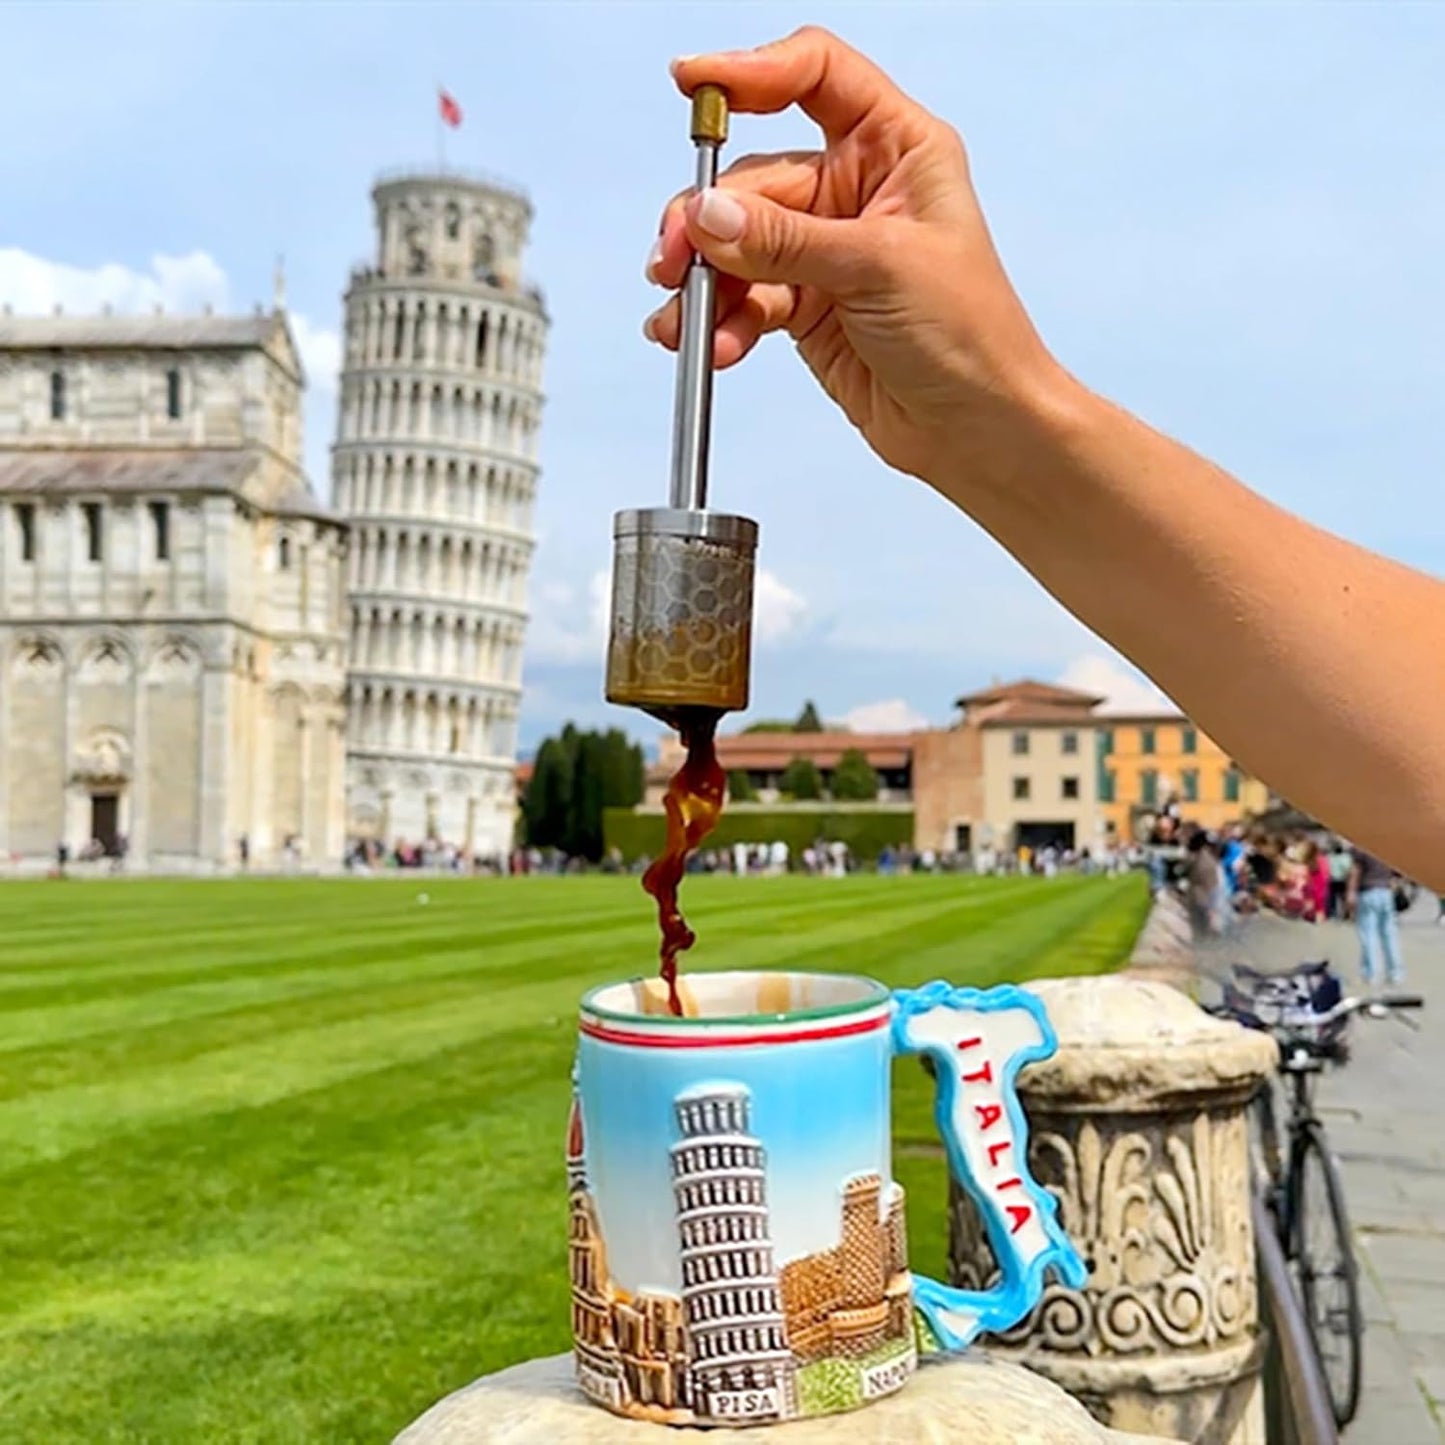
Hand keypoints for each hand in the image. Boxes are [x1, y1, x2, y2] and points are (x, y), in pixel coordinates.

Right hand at [644, 26, 1061, 488]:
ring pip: (738, 243)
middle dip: (709, 220)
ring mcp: (826, 249)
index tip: (693, 85)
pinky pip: (743, 299)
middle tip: (675, 259)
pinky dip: (721, 321)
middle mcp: (857, 190)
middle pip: (756, 178)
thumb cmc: (970, 335)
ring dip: (706, 281)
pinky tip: (711, 343)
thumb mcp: (877, 268)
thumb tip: (708, 215)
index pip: (816, 75)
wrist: (976, 429)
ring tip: (687, 320)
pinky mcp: (805, 306)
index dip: (751, 72)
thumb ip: (785, 240)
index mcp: (896, 148)